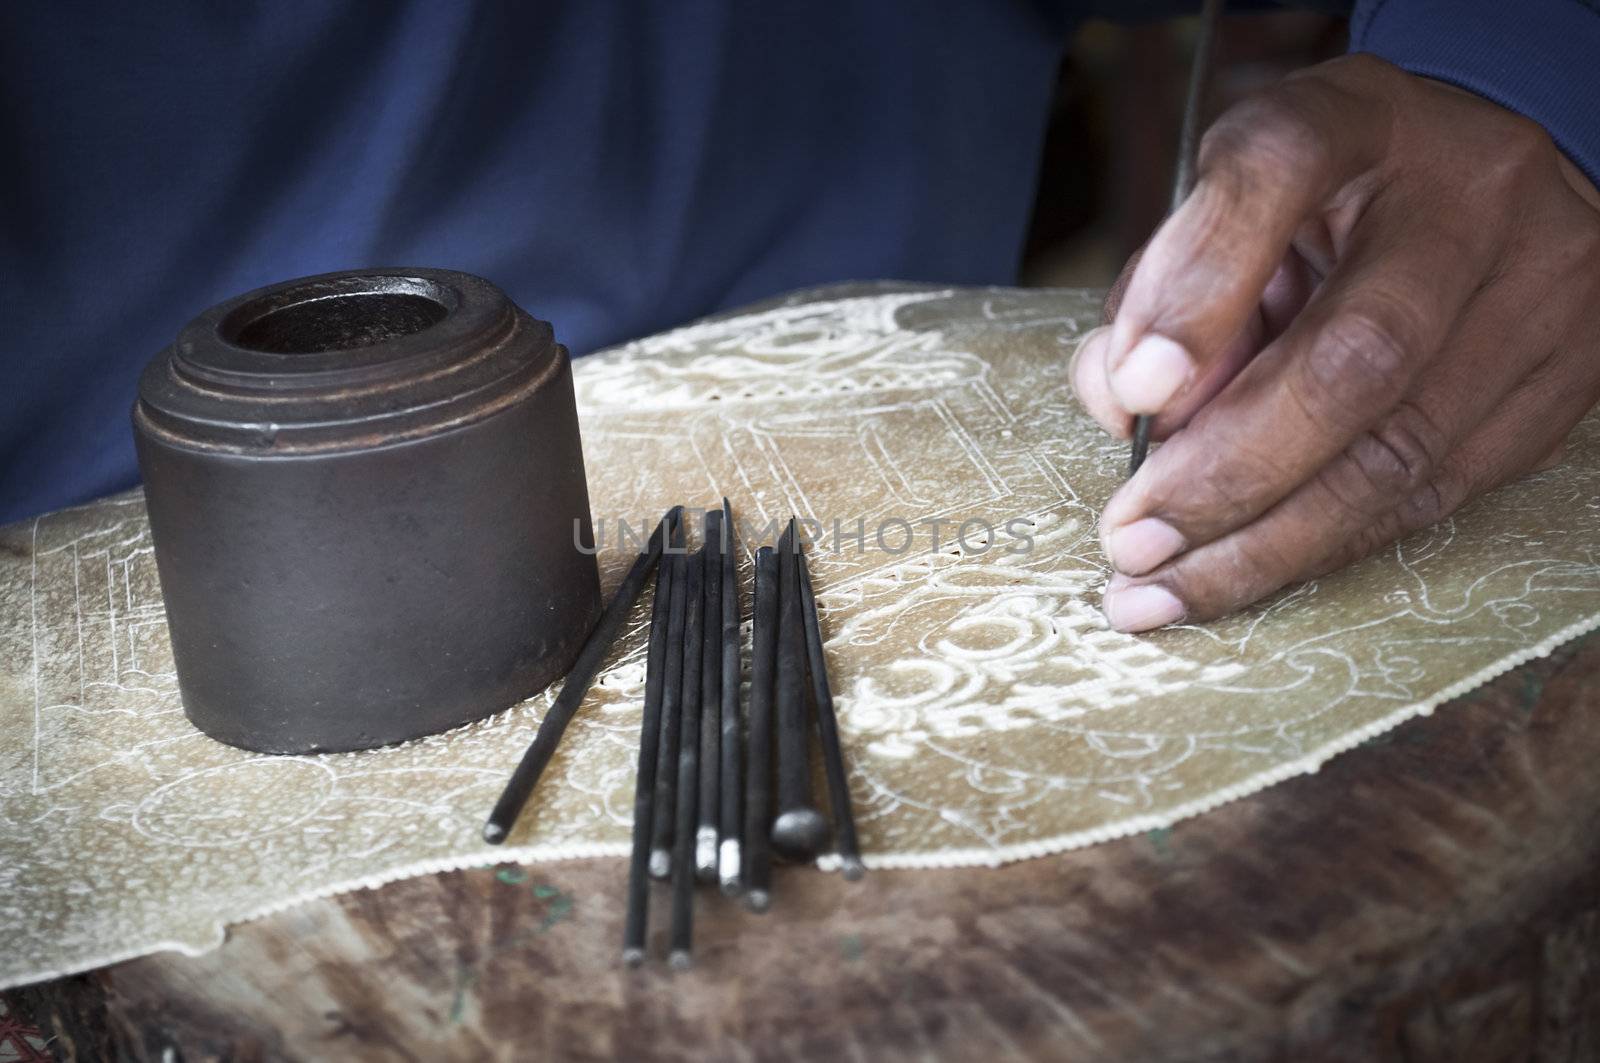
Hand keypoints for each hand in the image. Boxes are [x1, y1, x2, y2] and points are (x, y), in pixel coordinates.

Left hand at [1071, 54, 1599, 632]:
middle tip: (1131, 541)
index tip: (1133, 392)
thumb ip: (1168, 289)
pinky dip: (1327, 548)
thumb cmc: (1325, 202)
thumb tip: (1126, 413)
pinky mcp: (1567, 378)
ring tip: (1164, 593)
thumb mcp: (1226, 213)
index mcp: (1360, 118)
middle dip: (1227, 473)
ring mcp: (1541, 289)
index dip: (1200, 284)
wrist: (1484, 180)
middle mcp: (1472, 195)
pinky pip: (1439, 494)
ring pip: (1403, 452)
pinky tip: (1246, 576)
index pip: (1279, 168)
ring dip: (1267, 545)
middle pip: (1358, 353)